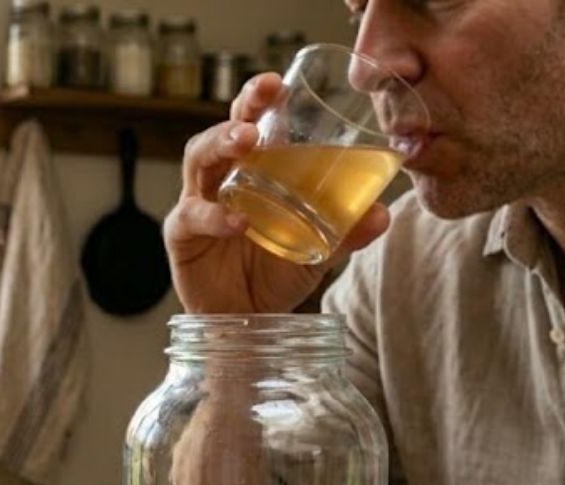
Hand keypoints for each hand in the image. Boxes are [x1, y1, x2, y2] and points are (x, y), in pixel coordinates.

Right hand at [164, 73, 392, 313]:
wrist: (249, 322)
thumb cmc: (275, 274)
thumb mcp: (319, 251)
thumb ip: (347, 232)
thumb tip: (382, 213)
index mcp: (252, 172)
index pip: (251, 125)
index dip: (258, 100)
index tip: (276, 82)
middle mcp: (221, 181)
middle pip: (221, 132)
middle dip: (240, 110)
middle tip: (262, 97)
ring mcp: (197, 205)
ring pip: (199, 162)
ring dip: (221, 145)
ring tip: (246, 141)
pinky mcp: (182, 237)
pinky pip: (192, 217)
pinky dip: (214, 216)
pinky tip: (236, 222)